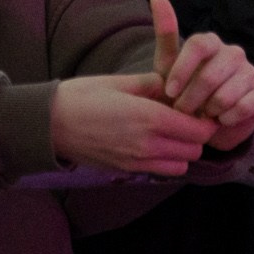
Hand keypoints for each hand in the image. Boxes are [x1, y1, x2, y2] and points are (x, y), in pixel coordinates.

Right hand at [50, 73, 214, 175]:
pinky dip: (166, 162)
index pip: (197, 129)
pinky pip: (160, 172)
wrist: (49, 125)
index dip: (204, 119)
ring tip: (170, 133)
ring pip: (181, 166)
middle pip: (194, 150)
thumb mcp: (118, 81)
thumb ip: (151, 84)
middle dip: (196, 135)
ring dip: (182, 151)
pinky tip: (153, 144)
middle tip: (186, 118)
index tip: (199, 108)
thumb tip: (172, 85)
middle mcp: (148, 145)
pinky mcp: (126, 171)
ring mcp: (137, 162)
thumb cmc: (81, 96)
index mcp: (149, 118)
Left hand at [149, 0, 253, 151]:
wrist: (208, 120)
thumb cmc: (184, 89)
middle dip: (192, 99)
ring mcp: (250, 71)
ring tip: (202, 115)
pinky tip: (221, 120)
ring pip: (227, 94)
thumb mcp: (168, 66)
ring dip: (209, 111)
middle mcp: (233, 52)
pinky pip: (245, 106)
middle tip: (183, 111)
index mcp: (210, 42)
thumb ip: (165, 34)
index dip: (183, 70)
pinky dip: (228, 118)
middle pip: (211, 74)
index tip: (170, 92)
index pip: (199, 44)